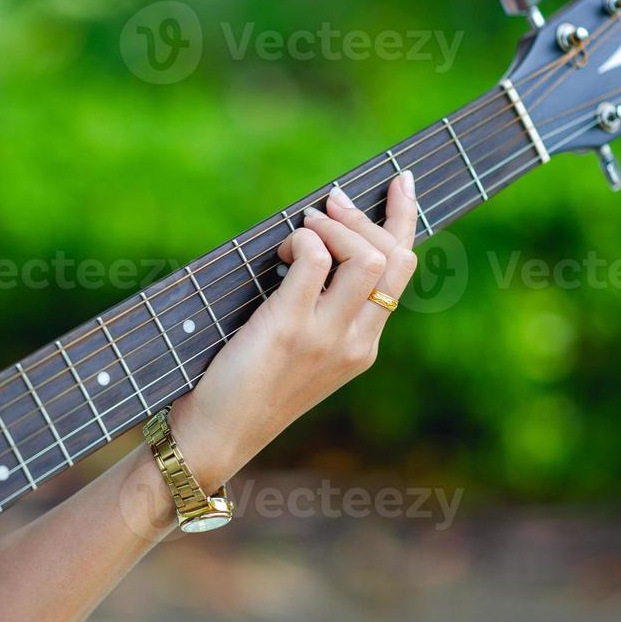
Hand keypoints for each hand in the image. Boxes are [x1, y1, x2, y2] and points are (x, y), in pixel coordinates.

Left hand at [169, 171, 419, 488]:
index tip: (400, 183)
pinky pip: (316, 260)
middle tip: (330, 200)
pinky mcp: (290, 329)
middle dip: (368, 215)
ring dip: (335, 226)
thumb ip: (314, 309)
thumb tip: (309, 245)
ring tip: (304, 226)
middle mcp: (355, 342)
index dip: (405, 219)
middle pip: (395, 259)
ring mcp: (326, 338)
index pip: (402, 273)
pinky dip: (301, 240)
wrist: (215, 438)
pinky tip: (280, 252)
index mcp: (362, 346)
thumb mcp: (296, 351)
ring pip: (366, 257)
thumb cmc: (243, 388)